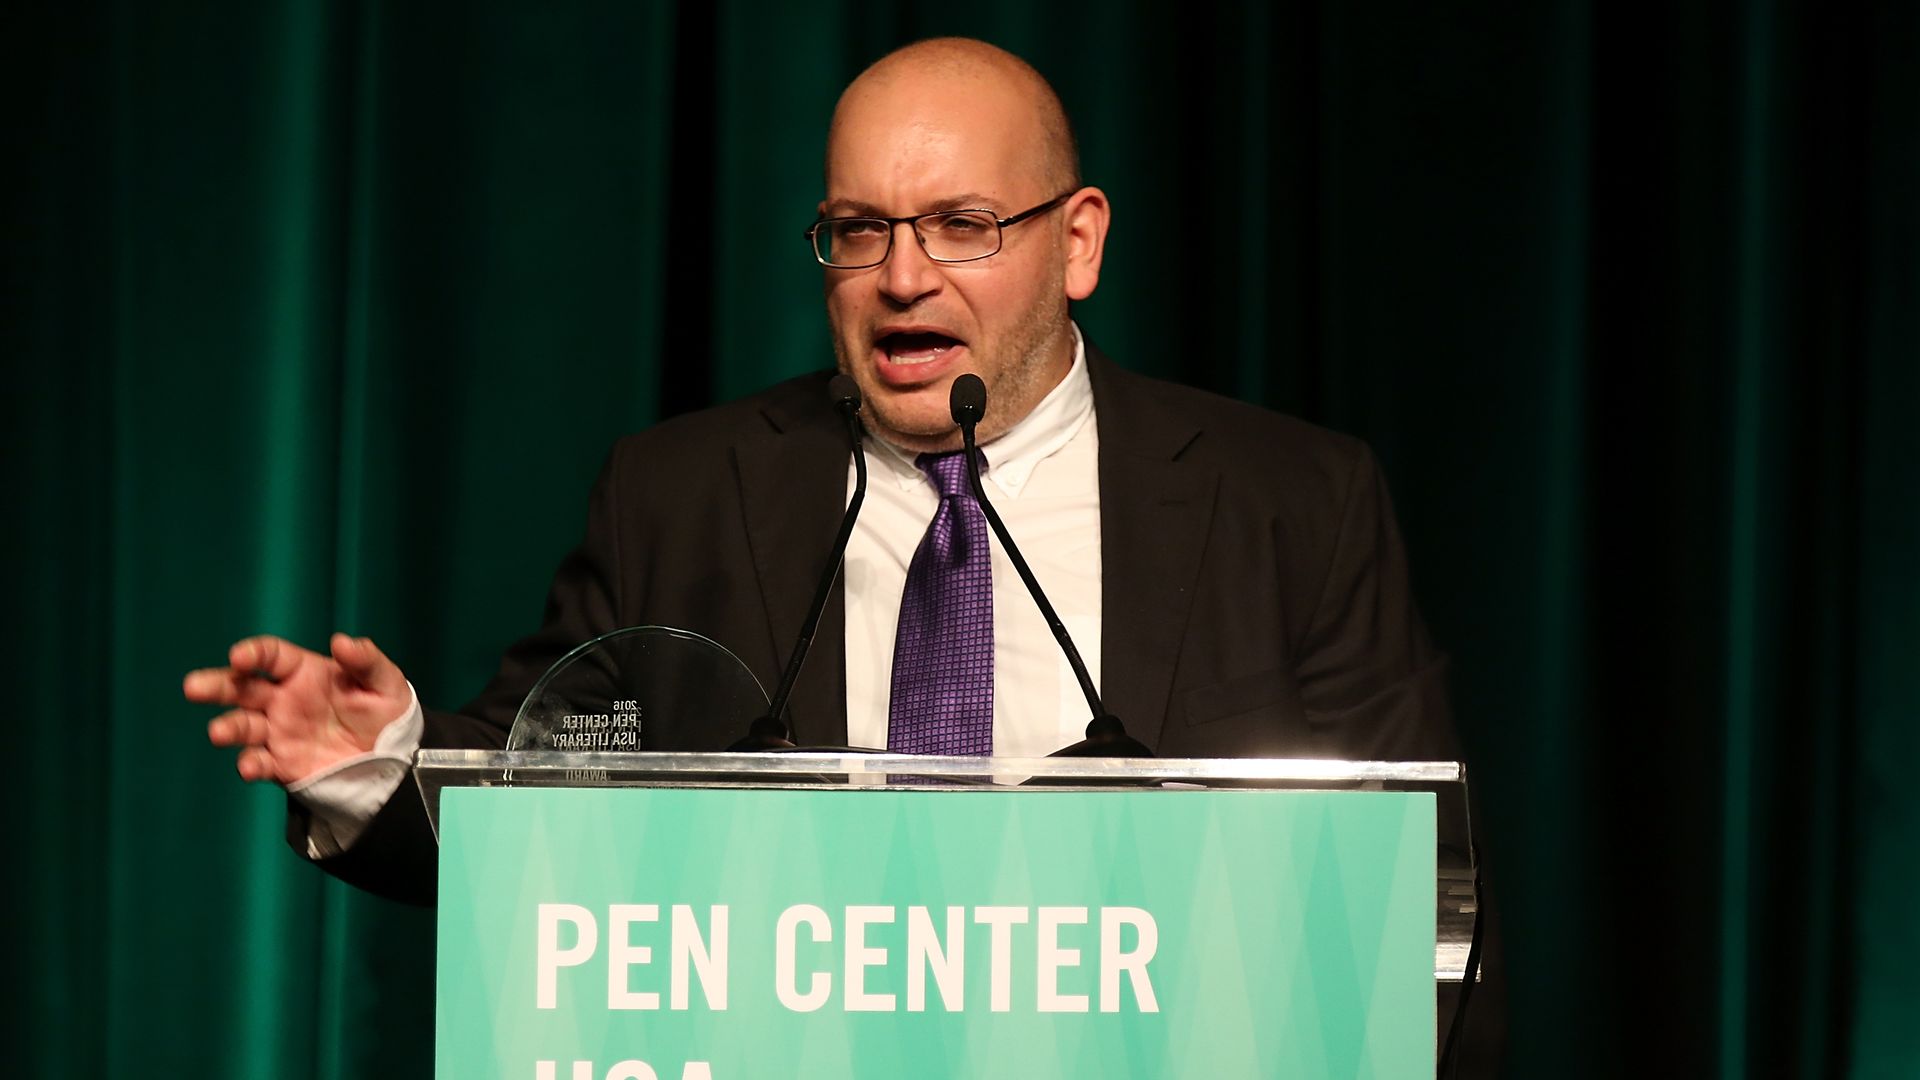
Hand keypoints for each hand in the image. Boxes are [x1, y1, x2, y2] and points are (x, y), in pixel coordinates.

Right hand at [187, 633, 412, 785]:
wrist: (392, 758)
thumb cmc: (384, 711)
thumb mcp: (385, 682)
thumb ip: (366, 661)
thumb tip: (342, 642)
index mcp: (303, 672)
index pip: (269, 657)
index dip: (252, 654)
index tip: (238, 657)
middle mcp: (282, 700)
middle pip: (241, 688)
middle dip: (216, 686)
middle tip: (193, 687)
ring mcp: (278, 732)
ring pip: (242, 726)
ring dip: (228, 728)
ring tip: (218, 733)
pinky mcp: (283, 763)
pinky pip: (260, 762)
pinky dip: (250, 764)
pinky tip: (249, 766)